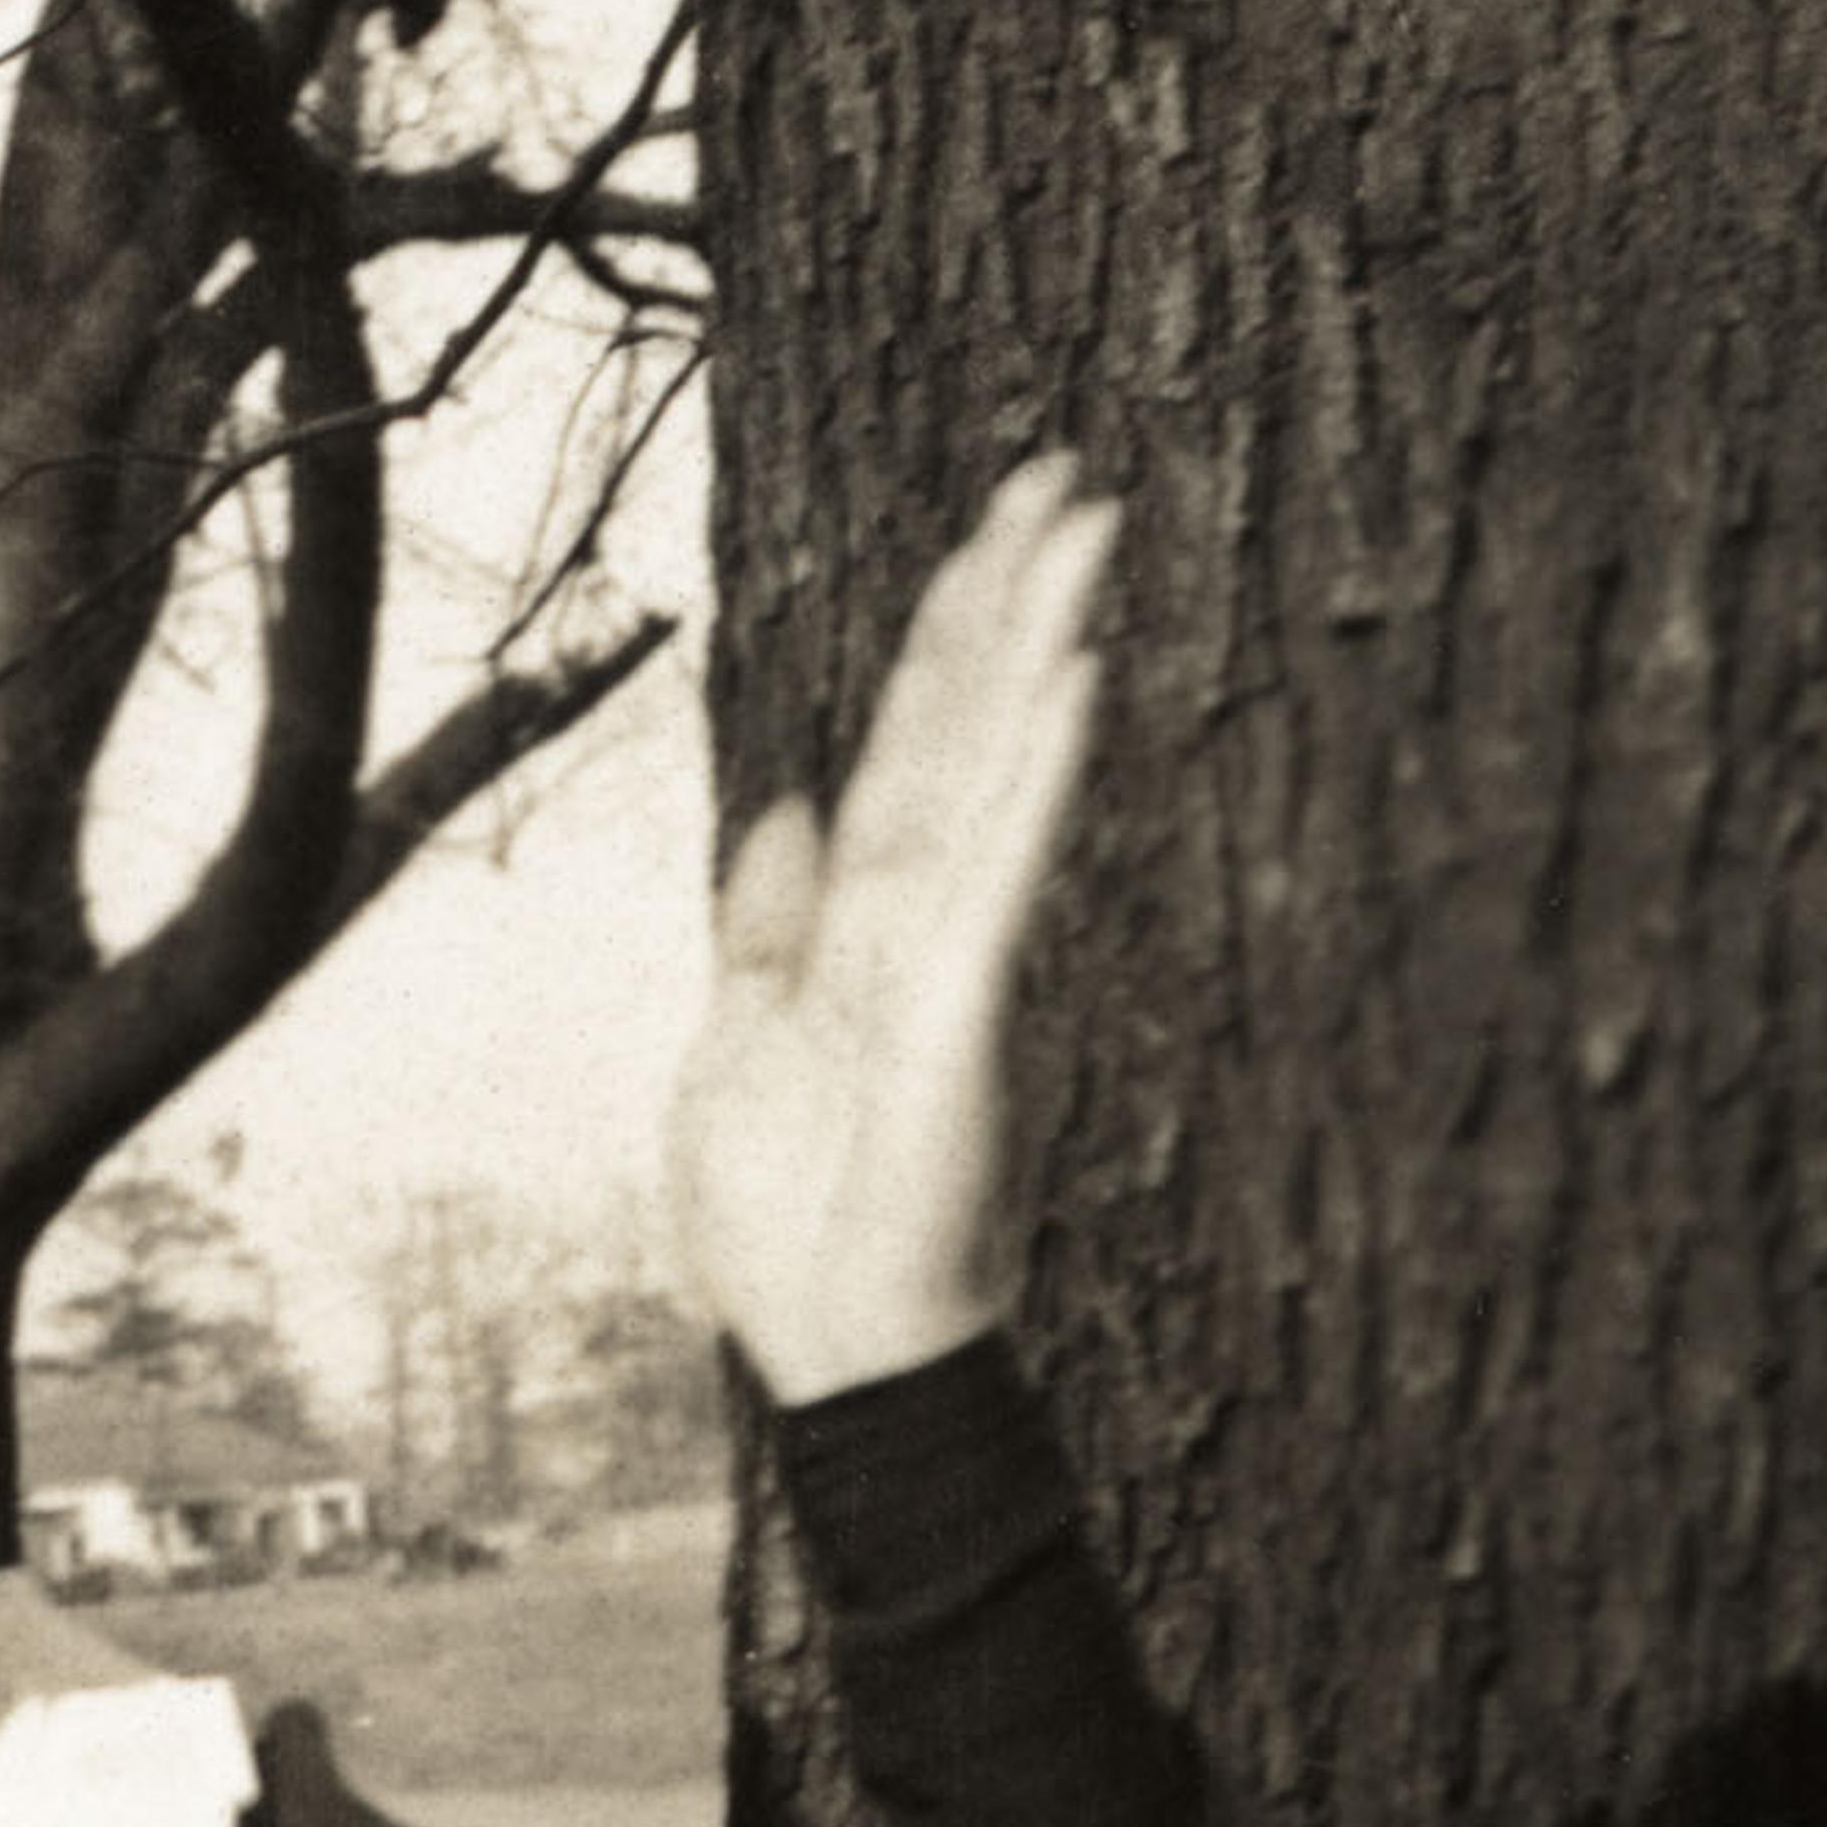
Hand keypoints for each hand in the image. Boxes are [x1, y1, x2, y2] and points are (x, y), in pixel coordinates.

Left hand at [669, 449, 1117, 1404]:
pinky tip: (1069, 678)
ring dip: (1035, 644)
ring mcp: (949, 962)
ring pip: (992, 770)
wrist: (835, 1357)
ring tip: (1084, 523)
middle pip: (962, 728)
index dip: (942, 639)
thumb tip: (783, 807)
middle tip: (1061, 469)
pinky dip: (1031, 777)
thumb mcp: (742, 1043)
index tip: (991, 531)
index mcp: (864, 924)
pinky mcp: (960, 1016)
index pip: (909, 749)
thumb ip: (770, 924)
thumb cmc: (795, 1227)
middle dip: (1004, 598)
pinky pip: (1000, 873)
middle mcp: (920, 921)